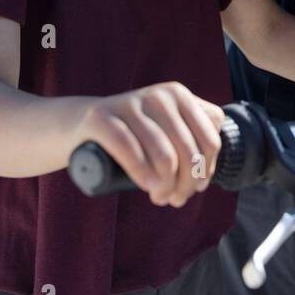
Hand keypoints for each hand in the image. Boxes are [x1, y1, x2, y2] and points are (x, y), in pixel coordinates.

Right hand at [75, 82, 224, 206]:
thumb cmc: (134, 134)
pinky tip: (148, 185)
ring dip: (166, 186)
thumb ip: (193, 135)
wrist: (84, 121)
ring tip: (160, 197)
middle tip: (174, 199)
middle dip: (185, 185)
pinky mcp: (101, 116)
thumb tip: (206, 174)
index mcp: (180, 95)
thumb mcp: (167, 125)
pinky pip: (128, 148)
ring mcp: (129, 103)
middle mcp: (159, 96)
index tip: (195, 188)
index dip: (206, 171)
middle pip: (189, 152)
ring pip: (164, 155)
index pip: (210, 141)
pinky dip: (142, 172)